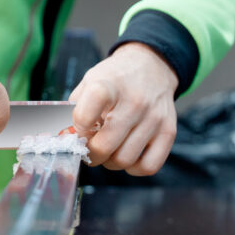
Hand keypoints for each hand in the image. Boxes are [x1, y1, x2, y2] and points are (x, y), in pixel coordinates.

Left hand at [69, 42, 178, 175]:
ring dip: (111, 161)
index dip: (78, 127)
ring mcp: (154, 118)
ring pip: (125, 160)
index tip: (78, 128)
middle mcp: (135, 101)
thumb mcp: (91, 81)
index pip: (87, 111)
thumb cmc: (116, 79)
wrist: (151, 66)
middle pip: (105, 145)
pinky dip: (134, 168)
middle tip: (90, 149)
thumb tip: (66, 140)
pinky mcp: (169, 132)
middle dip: (91, 154)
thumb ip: (75, 109)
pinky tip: (128, 154)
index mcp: (110, 84)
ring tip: (110, 149)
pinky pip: (148, 166)